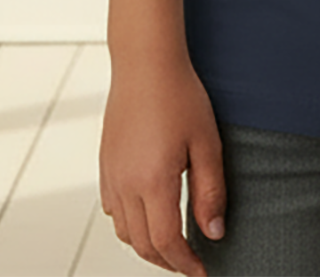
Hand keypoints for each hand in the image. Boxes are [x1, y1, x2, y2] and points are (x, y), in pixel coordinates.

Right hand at [100, 54, 225, 273]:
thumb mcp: (207, 142)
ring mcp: (111, 177)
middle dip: (168, 261)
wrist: (145, 63)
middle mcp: (126, 186)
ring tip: (174, 244)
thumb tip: (213, 234)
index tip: (203, 272)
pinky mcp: (105, 167)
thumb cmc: (180, 96)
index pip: (167, 243)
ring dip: (148, 246)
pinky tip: (150, 215)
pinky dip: (131, 226)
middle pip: (143, 245)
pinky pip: (113, 212)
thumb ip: (210, 191)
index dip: (186, 264)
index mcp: (153, 182)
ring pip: (125, 233)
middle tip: (192, 263)